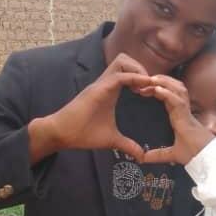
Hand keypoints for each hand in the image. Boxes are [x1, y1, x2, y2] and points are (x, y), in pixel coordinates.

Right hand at [29, 54, 150, 162]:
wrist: (62, 134)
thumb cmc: (83, 134)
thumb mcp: (112, 140)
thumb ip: (128, 145)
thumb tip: (141, 156)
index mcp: (111, 90)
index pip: (129, 71)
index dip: (143, 77)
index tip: (153, 91)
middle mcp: (106, 83)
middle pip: (126, 59)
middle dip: (142, 68)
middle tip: (150, 86)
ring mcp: (101, 84)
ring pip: (122, 60)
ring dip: (137, 70)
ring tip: (146, 87)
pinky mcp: (98, 89)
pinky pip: (119, 76)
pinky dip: (133, 78)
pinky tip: (142, 90)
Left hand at [141, 75, 214, 164]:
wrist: (205, 159)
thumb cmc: (195, 155)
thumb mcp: (171, 154)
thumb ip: (158, 154)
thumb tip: (144, 158)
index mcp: (180, 116)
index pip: (170, 96)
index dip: (160, 89)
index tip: (146, 88)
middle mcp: (184, 111)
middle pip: (175, 88)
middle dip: (162, 80)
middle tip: (146, 79)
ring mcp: (187, 112)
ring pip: (178, 90)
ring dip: (165, 82)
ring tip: (152, 78)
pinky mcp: (187, 117)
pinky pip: (177, 100)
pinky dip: (167, 93)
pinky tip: (157, 89)